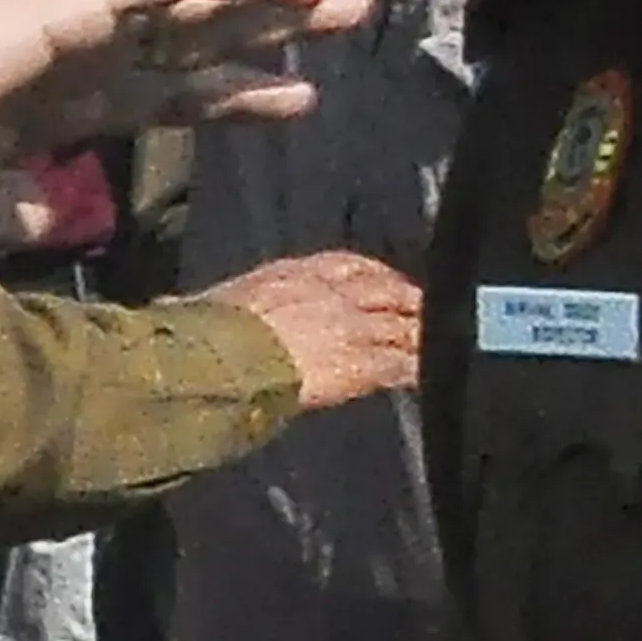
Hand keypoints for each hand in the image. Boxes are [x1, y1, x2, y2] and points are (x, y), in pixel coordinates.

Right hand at [0, 0, 366, 220]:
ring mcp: (76, 21)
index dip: (233, 94)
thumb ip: (17, 212)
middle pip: (201, 37)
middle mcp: (74, 56)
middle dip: (278, 27)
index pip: (163, 96)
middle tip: (357, 15)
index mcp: (47, 108)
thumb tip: (58, 221)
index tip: (300, 97)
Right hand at [207, 249, 422, 411]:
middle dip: (406, 299)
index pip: (347, 265)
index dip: (373, 273)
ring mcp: (349, 328)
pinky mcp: (360, 364)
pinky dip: (416, 368)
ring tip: (434, 342)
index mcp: (292, 274)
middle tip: (421, 307)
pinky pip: (400, 364)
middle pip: (385, 291)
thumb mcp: (223, 301)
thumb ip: (243, 301)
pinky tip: (423, 375)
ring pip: (400, 326)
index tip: (384, 280)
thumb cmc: (207, 335)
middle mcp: (329, 294)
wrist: (219, 358)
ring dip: (420, 334)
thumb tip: (222, 308)